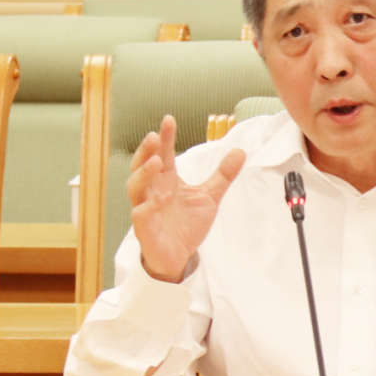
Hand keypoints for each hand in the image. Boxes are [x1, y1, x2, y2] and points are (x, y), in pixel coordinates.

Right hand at [126, 115, 244, 282]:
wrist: (179, 256)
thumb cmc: (187, 224)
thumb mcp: (209, 196)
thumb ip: (223, 175)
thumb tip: (240, 151)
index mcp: (166, 179)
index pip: (163, 153)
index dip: (165, 137)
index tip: (169, 119)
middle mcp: (153, 191)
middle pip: (142, 165)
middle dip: (146, 150)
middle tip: (154, 136)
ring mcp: (146, 208)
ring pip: (135, 187)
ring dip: (143, 173)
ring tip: (156, 161)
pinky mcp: (145, 229)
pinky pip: (141, 214)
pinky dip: (151, 204)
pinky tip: (165, 196)